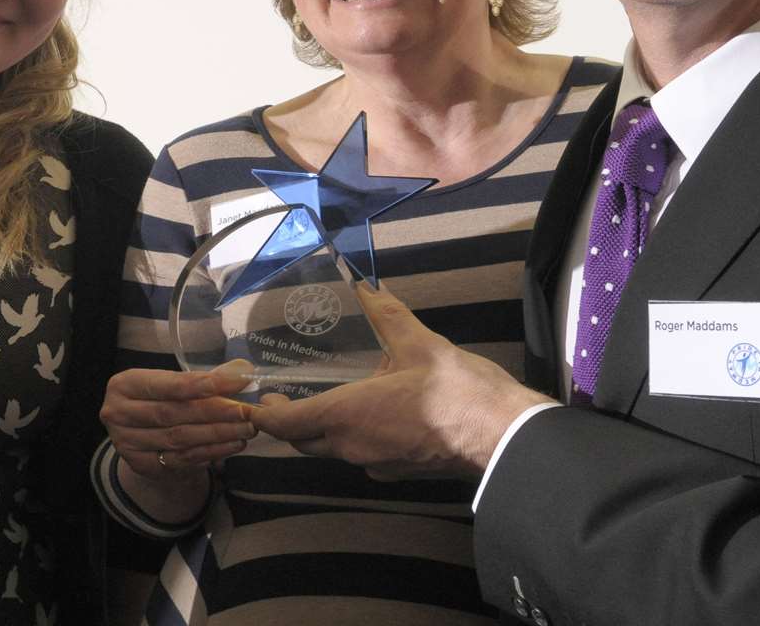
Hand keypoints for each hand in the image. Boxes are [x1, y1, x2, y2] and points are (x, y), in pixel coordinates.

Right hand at [101, 359, 256, 481]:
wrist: (143, 436)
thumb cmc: (161, 401)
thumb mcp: (175, 384)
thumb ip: (207, 377)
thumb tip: (242, 371)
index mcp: (124, 384)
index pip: (166, 384)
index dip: (200, 384)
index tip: (235, 383)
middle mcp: (117, 413)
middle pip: (173, 413)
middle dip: (215, 412)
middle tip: (246, 412)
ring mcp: (126, 442)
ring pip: (179, 438)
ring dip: (217, 434)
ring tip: (245, 429)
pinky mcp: (139, 465)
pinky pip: (181, 459)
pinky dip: (210, 452)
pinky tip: (231, 445)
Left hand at [251, 283, 550, 479]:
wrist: (503, 437)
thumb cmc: (458, 392)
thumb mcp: (419, 344)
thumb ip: (388, 316)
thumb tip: (367, 288)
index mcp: (347, 416)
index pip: (287, 425)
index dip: (265, 416)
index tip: (256, 403)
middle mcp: (353, 447)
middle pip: (305, 442)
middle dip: (289, 424)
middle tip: (282, 400)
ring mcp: (376, 464)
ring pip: (333, 451)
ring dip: (320, 431)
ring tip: (322, 401)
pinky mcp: (399, 471)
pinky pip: (361, 455)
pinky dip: (351, 438)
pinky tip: (365, 415)